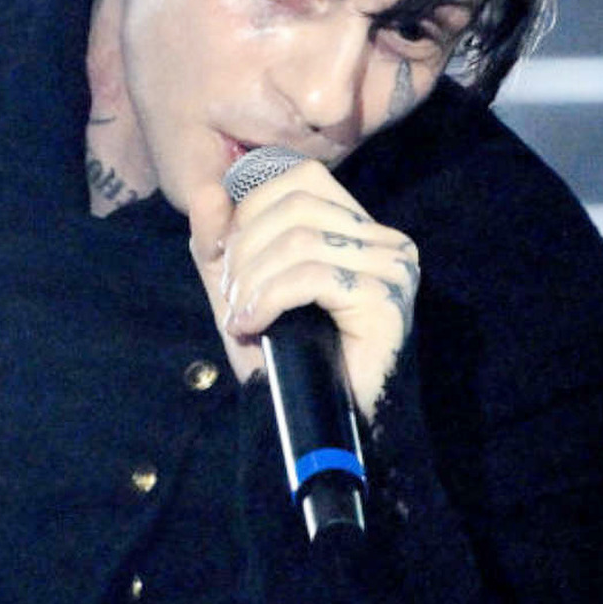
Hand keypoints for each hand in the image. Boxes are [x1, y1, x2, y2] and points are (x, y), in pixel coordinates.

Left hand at [187, 157, 418, 420]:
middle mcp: (387, 241)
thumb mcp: (239, 290)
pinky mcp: (385, 300)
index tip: (226, 255)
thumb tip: (209, 191)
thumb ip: (219, 241)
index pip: (302, 178)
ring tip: (239, 317)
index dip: (252, 206)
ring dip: (252, 279)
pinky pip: (311, 277)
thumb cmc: (285, 358)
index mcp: (359, 228)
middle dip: (245, 247)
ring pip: (300, 240)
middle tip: (230, 295)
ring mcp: (393, 269)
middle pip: (297, 204)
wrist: (316, 426)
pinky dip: (268, 299)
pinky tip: (252, 327)